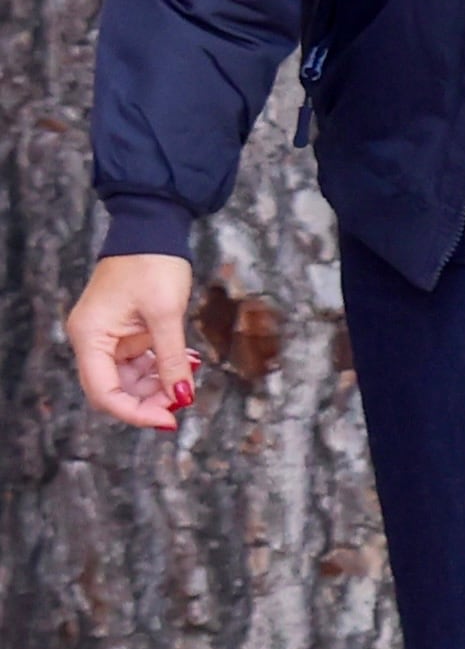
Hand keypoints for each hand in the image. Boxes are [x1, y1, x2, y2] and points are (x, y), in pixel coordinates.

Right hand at [65, 252, 194, 432]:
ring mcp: (108, 336)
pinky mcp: (124, 331)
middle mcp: (93, 340)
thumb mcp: (167, 315)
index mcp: (90, 337)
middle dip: (150, 399)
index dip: (134, 412)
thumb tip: (182, 396)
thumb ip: (171, 360)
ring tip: (189, 377)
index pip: (104, 392)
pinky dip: (161, 367)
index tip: (168, 420)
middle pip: (115, 388)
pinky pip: (139, 361)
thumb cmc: (153, 264)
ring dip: (159, 384)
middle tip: (185, 399)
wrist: (152, 228)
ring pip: (130, 378)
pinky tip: (186, 364)